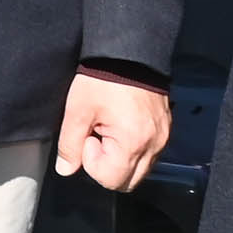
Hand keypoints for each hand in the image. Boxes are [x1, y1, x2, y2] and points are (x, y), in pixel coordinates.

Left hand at [55, 71, 173, 192]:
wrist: (130, 51)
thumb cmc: (103, 78)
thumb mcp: (78, 110)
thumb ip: (70, 144)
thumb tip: (66, 169)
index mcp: (133, 143)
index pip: (111, 180)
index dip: (92, 163)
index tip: (88, 136)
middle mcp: (154, 145)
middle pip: (127, 181)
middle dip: (107, 166)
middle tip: (97, 136)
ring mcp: (163, 138)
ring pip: (140, 170)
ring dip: (120, 158)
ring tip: (109, 129)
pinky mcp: (166, 129)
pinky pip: (149, 154)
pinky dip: (133, 149)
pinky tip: (121, 126)